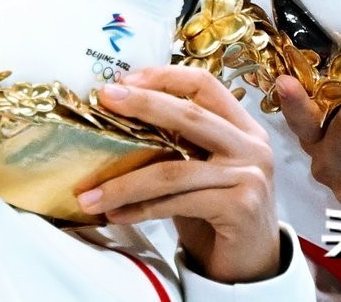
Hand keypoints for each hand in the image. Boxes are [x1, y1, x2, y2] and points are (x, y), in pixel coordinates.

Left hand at [80, 66, 281, 284]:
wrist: (250, 264)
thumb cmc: (216, 211)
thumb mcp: (200, 169)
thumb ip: (177, 143)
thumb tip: (115, 119)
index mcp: (242, 127)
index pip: (204, 84)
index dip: (164, 76)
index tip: (123, 81)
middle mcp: (251, 146)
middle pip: (190, 115)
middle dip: (142, 105)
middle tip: (104, 101)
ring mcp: (249, 175)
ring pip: (174, 170)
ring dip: (125, 183)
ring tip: (89, 195)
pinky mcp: (240, 207)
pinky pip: (177, 202)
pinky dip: (141, 209)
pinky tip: (116, 215)